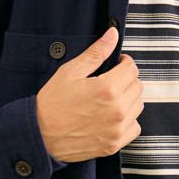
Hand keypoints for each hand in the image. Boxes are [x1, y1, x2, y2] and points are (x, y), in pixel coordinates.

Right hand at [35, 27, 144, 162]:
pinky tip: (112, 116)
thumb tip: (112, 35)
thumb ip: (96, 53)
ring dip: (128, 99)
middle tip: (109, 81)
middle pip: (137, 86)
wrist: (40, 135)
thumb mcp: (71, 72)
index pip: (132, 69)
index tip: (115, 65)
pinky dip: (128, 120)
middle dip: (126, 80)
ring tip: (109, 99)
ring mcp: (117, 129)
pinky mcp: (115, 144)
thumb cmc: (52, 103)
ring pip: (138, 106)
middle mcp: (117, 110)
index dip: (123, 63)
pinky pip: (135, 127)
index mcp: (107, 88)